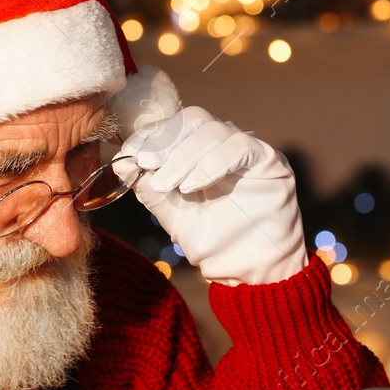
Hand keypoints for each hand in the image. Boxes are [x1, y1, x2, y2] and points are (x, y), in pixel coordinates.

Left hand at [119, 105, 307, 285]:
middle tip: (147, 163)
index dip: (149, 135)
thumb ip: (148, 186)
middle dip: (165, 140)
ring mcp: (247, 149)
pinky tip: (194, 186)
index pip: (173, 126)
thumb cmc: (211, 241)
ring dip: (184, 157)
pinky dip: (211, 164)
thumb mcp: (170, 212)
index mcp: (199, 152)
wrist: (245, 270)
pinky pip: (239, 147)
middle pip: (192, 120)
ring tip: (170, 185)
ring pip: (212, 131)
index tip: (129, 154)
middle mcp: (223, 145)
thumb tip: (121, 164)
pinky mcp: (269, 161)